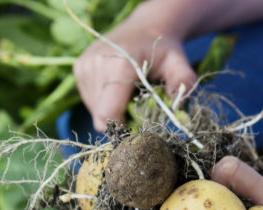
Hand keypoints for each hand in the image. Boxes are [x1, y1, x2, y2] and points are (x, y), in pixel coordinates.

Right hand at [73, 6, 196, 131]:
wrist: (145, 27)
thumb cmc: (164, 49)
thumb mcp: (179, 64)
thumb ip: (183, 84)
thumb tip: (180, 109)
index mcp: (119, 65)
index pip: (108, 114)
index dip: (122, 129)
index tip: (139, 128)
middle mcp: (96, 65)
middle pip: (102, 117)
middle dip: (121, 121)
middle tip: (138, 108)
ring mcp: (84, 67)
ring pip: (95, 112)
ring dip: (113, 112)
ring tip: (129, 95)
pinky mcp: (78, 69)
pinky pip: (90, 102)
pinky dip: (104, 103)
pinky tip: (118, 90)